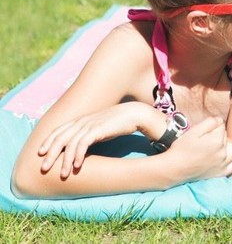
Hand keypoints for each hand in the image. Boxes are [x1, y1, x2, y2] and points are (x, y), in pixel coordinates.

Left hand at [38, 102, 154, 178]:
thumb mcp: (97, 128)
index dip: (47, 142)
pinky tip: (76, 166)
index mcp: (80, 120)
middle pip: (60, 138)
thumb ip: (86, 135)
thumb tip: (78, 147)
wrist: (133, 114)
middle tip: (43, 168)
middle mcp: (81, 122)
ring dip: (65, 160)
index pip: (58, 131)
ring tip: (62, 174)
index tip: (40, 153)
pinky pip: (83, 144)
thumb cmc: (116, 123)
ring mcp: (89, 125)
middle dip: (50, 154)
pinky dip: (78, 155)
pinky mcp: (98, 129)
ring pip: (70, 143)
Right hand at [167, 117, 231, 181]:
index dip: (211, 126)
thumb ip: (210, 122)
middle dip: (217, 136)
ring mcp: (223, 164)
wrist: (174, 169)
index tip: (202, 132)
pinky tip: (221, 160)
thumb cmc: (182, 148)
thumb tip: (220, 121)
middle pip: (225, 137)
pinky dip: (230, 162)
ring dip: (227, 147)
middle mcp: (223, 152)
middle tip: (204, 140)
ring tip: (215, 148)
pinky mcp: (220, 174)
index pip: (221, 125)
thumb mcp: (194, 130)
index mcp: (217, 140)